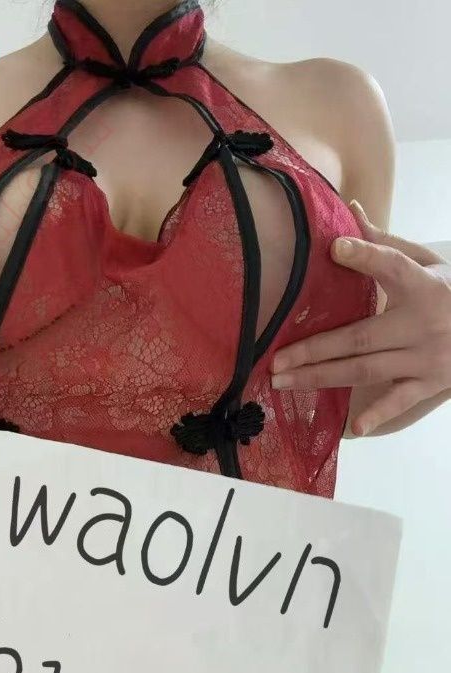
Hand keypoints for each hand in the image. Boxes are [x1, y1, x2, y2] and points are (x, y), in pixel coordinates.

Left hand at [270, 201, 450, 435]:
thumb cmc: (450, 288)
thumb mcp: (427, 261)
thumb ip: (386, 243)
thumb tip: (349, 208)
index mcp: (424, 285)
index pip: (392, 266)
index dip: (365, 256)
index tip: (335, 248)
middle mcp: (424, 323)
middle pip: (360, 338)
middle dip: (314, 350)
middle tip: (275, 359)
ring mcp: (428, 357)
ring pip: (367, 370)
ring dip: (322, 377)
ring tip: (283, 381)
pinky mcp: (432, 382)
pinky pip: (401, 400)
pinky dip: (378, 414)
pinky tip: (353, 427)